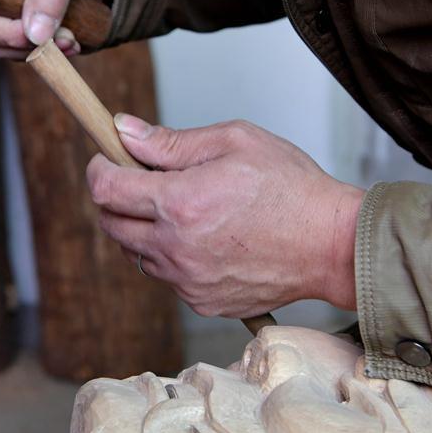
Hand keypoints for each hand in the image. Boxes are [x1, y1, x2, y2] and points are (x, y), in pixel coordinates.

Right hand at [0, 0, 115, 57]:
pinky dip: (47, 55)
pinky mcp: (27, 28)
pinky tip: (73, 42)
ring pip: (0, 45)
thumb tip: (33, 34)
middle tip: (47, 35)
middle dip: (11, 37)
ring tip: (69, 38)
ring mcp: (6, 10)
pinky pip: (24, 52)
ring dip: (33, 51)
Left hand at [86, 115, 363, 317]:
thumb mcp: (234, 142)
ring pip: (136, 253)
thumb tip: (123, 131)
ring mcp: (187, 281)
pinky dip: (171, 255)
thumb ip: (171, 142)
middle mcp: (175, 248)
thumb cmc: (291, 187)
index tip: (107, 158)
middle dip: (117, 198)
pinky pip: (166, 276)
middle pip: (111, 225)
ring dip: (144, 229)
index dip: (99, 168)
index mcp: (179, 203)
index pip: (105, 190)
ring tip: (184, 209)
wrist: (332, 245)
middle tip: (145, 181)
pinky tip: (204, 237)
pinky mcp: (201, 301)